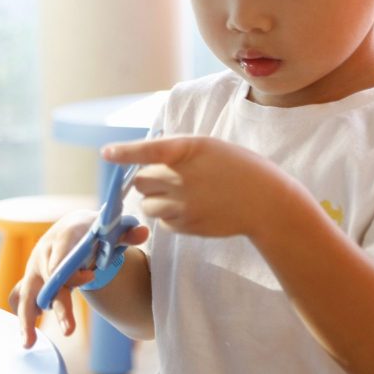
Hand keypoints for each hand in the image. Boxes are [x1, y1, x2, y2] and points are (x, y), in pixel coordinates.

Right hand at [7, 209, 149, 348]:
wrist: (74, 229)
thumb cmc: (93, 231)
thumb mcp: (111, 229)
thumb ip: (127, 233)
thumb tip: (144, 233)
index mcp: (64, 237)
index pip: (64, 258)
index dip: (73, 271)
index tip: (90, 276)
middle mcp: (45, 253)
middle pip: (48, 282)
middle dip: (58, 306)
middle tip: (69, 331)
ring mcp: (35, 269)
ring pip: (26, 294)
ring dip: (27, 319)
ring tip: (29, 344)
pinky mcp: (32, 282)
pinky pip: (21, 300)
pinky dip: (23, 316)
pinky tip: (28, 337)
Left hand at [103, 135, 302, 240]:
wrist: (266, 203)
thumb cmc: (239, 168)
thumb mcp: (210, 147)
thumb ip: (178, 151)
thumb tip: (146, 159)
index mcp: (189, 150)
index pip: (149, 150)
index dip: (125, 152)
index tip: (107, 153)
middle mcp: (183, 178)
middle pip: (140, 181)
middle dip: (146, 179)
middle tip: (166, 176)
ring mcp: (184, 205)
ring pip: (146, 204)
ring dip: (154, 198)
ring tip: (178, 193)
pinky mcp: (187, 226)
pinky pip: (162, 221)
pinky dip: (168, 215)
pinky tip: (190, 208)